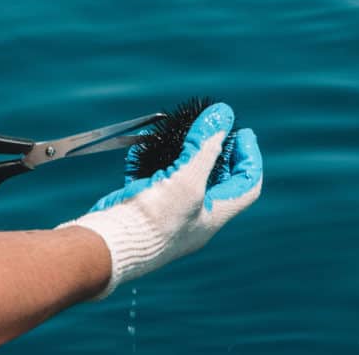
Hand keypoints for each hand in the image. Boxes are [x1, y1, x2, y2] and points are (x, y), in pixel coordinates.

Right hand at [58, 102, 262, 297]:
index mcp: (214, 216)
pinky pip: (154, 180)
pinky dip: (153, 161)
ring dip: (185, 153)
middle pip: (218, 180)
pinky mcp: (144, 208)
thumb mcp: (187, 180)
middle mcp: (195, 217)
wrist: (109, 245)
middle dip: (219, 151)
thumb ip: (204, 147)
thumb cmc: (154, 220)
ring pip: (185, 178)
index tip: (243, 133)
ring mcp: (169, 213)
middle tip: (215, 128)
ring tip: (183, 132)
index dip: (249, 158)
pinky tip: (145, 146)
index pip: (247, 185)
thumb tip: (222, 114)